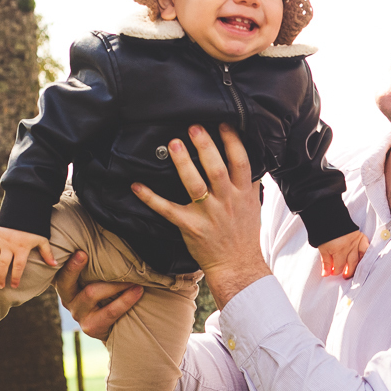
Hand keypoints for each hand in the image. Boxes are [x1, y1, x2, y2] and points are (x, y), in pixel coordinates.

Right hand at [0, 225, 55, 288]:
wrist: (24, 209)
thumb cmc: (34, 227)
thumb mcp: (42, 239)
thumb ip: (47, 253)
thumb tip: (55, 265)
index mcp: (21, 248)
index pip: (18, 267)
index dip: (15, 278)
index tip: (13, 286)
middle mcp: (8, 245)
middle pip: (2, 264)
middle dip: (0, 277)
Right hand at [53, 251, 143, 340]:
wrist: (114, 328)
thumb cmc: (107, 296)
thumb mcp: (96, 280)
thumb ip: (95, 267)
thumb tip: (108, 239)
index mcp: (66, 285)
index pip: (59, 271)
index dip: (64, 261)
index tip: (76, 250)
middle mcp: (67, 299)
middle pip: (65, 281)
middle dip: (74, 267)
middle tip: (84, 253)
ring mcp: (78, 314)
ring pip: (91, 293)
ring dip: (114, 283)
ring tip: (133, 277)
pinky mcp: (91, 327)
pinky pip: (110, 311)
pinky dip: (126, 299)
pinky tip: (138, 290)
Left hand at [131, 124, 270, 307]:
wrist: (238, 266)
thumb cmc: (244, 235)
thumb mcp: (253, 206)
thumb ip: (250, 182)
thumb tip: (249, 157)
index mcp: (243, 193)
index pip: (240, 162)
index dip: (233, 141)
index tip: (224, 123)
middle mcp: (226, 201)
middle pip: (216, 169)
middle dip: (205, 147)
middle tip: (194, 128)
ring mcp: (208, 214)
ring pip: (194, 185)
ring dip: (184, 164)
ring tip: (173, 144)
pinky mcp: (190, 226)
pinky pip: (167, 210)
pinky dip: (150, 198)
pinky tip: (137, 186)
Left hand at [318, 231, 370, 278]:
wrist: (330, 218)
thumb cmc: (325, 234)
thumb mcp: (322, 248)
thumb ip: (326, 262)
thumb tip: (326, 274)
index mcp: (339, 250)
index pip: (339, 267)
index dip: (335, 271)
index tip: (332, 273)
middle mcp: (349, 248)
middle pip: (351, 264)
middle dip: (348, 272)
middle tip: (345, 276)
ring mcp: (356, 242)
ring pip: (360, 258)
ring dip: (358, 266)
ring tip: (355, 271)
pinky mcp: (361, 237)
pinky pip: (367, 248)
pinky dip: (367, 254)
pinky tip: (365, 260)